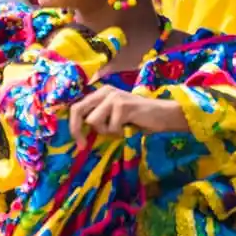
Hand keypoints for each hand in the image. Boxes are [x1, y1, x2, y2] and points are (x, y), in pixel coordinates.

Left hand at [67, 85, 186, 141]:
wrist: (163, 115)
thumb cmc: (138, 118)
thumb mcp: (114, 116)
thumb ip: (99, 117)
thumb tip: (78, 133)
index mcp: (101, 92)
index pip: (77, 106)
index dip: (73, 125)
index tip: (79, 142)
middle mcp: (105, 91)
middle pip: (78, 110)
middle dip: (77, 129)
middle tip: (82, 145)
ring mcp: (113, 97)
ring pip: (93, 121)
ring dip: (105, 131)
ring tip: (120, 129)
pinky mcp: (122, 105)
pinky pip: (110, 127)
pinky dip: (118, 132)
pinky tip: (128, 127)